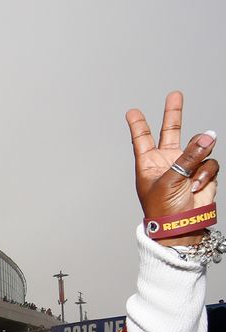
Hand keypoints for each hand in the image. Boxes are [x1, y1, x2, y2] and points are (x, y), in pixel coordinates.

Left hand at [127, 91, 218, 245]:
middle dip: (174, 113)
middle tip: (175, 94)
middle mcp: (167, 161)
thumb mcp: (170, 179)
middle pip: (171, 132)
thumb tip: (208, 136)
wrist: (182, 227)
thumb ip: (189, 156)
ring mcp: (186, 166)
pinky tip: (197, 186)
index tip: (132, 111)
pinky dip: (205, 174)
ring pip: (198, 148)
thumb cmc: (164, 208)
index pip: (142, 139)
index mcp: (148, 163)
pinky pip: (209, 163)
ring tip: (190, 178)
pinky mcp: (203, 173)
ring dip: (197, 161)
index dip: (138, 125)